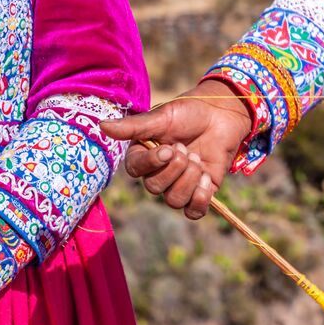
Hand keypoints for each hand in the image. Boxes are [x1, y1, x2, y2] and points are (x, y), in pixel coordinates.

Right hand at [101, 78, 255, 218]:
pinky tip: (207, 178)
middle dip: (175, 169)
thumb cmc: (189, 112)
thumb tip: (101, 125)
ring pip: (174, 201)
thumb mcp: (162, 117)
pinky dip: (201, 197)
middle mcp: (158, 173)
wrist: (222, 115)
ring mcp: (179, 185)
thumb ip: (134, 127)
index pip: (136, 171)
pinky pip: (193, 211)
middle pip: (155, 188)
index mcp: (144, 155)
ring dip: (189, 179)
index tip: (167, 149)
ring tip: (197, 158)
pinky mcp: (200, 193)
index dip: (151, 164)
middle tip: (186, 148)